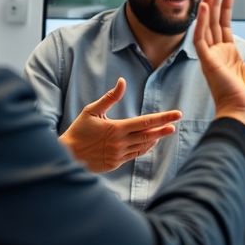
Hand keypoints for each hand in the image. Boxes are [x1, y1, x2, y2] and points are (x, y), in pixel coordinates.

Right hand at [59, 77, 181, 172]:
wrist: (66, 156)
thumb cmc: (79, 130)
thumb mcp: (92, 111)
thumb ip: (110, 97)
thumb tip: (122, 81)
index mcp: (117, 128)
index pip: (146, 122)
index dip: (163, 118)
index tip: (177, 114)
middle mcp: (121, 143)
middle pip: (149, 135)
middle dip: (163, 129)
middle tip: (175, 125)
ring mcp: (119, 155)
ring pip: (144, 146)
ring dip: (155, 139)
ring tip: (165, 132)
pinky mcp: (116, 163)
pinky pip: (136, 155)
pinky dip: (145, 148)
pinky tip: (150, 142)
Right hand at [193, 0, 244, 133]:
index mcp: (231, 56)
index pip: (225, 27)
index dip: (225, 10)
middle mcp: (218, 55)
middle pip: (214, 23)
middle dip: (215, 4)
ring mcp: (211, 58)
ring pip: (206, 27)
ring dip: (207, 8)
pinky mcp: (206, 61)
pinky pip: (200, 38)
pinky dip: (200, 22)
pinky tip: (204, 7)